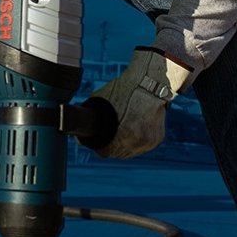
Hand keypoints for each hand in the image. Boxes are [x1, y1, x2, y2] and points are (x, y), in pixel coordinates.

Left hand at [79, 47, 194, 158]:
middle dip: (112, 146)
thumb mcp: (99, 102)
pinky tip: (133, 130)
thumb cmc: (123, 90)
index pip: (105, 152)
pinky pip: (143, 146)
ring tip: (122, 131)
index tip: (99, 140)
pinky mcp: (157, 139)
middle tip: (110, 134)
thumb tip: (79, 137)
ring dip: (125, 145)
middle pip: (118, 153)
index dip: (99, 146)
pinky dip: (137, 141)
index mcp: (121, 136)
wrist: (148, 83)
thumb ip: (89, 120)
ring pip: (131, 152)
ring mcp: (148, 141)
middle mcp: (136, 142)